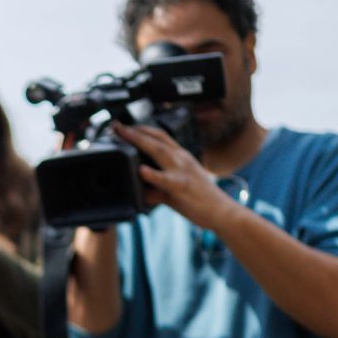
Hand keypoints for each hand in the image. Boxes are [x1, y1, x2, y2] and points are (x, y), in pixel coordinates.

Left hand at [115, 124, 239, 231]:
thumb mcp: (175, 188)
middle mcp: (181, 159)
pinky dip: (152, 174)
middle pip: (157, 138)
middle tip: (116, 126)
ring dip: (140, 141)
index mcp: (180, 156)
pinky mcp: (181, 187)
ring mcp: (182, 171)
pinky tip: (141, 170)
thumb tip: (142, 192)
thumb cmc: (198, 200)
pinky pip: (165, 179)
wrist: (221, 211)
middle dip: (135, 130)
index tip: (124, 126)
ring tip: (123, 136)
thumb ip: (157, 187)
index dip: (141, 128)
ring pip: (159, 151)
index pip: (160, 136)